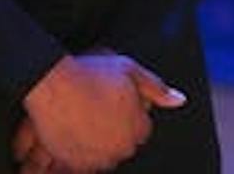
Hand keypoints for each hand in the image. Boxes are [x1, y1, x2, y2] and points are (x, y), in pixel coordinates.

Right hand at [21, 54, 185, 169]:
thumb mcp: (131, 71)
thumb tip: (180, 100)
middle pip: (124, 145)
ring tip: (86, 119)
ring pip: (103, 156)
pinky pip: (82, 163)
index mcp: (136, 129)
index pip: (142, 131)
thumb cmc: (91, 74)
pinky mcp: (71, 163)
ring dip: (98, 143)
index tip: (119, 104)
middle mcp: (118, 149)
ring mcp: (94, 158)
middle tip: (100, 109)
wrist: (53, 84)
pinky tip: (75, 132)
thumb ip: (157, 89)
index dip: (131, 115)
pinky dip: (80, 152)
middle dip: (116, 131)